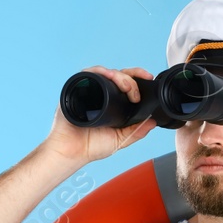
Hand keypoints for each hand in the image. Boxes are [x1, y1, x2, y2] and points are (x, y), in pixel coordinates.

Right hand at [42, 65, 159, 163]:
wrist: (70, 152)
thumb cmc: (90, 147)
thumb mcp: (120, 140)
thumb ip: (136, 132)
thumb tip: (153, 122)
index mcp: (112, 104)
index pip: (127, 84)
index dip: (137, 79)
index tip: (148, 78)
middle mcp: (101, 95)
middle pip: (118, 75)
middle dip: (131, 79)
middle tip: (134, 92)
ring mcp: (89, 91)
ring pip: (106, 72)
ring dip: (118, 75)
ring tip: (125, 86)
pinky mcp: (76, 89)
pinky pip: (88, 73)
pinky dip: (100, 71)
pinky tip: (108, 76)